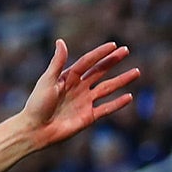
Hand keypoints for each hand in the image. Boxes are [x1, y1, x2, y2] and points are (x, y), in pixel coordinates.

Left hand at [20, 39, 139, 146]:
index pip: (87, 62)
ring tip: (136, 72)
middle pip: (99, 71)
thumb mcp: (47, 81)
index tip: (113, 45)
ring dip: (121, 80)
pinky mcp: (88, 117)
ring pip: (107, 88)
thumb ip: (57, 63)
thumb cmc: (37, 104)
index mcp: (68, 78)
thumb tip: (61, 41)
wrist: (35, 130)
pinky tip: (129, 96)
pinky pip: (106, 108)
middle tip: (126, 51)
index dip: (100, 53)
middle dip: (112, 61)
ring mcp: (84, 102)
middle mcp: (78, 88)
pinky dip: (118, 103)